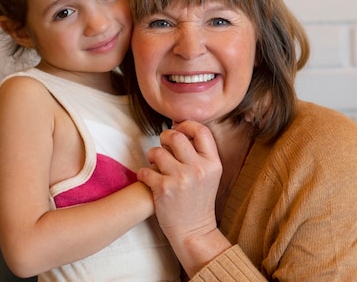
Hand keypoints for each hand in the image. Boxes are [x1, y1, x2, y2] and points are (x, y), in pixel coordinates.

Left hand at [137, 121, 228, 274]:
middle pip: (176, 136)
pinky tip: (148, 178)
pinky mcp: (163, 189)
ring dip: (152, 155)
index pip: (201, 130)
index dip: (187, 125)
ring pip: (157, 151)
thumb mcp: (210, 175)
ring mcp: (181, 179)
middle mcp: (199, 169)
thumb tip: (180, 127)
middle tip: (163, 145)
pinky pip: (145, 170)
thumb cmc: (198, 200)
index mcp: (213, 163)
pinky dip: (144, 173)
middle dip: (165, 137)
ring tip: (155, 163)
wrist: (193, 231)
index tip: (178, 129)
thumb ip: (199, 153)